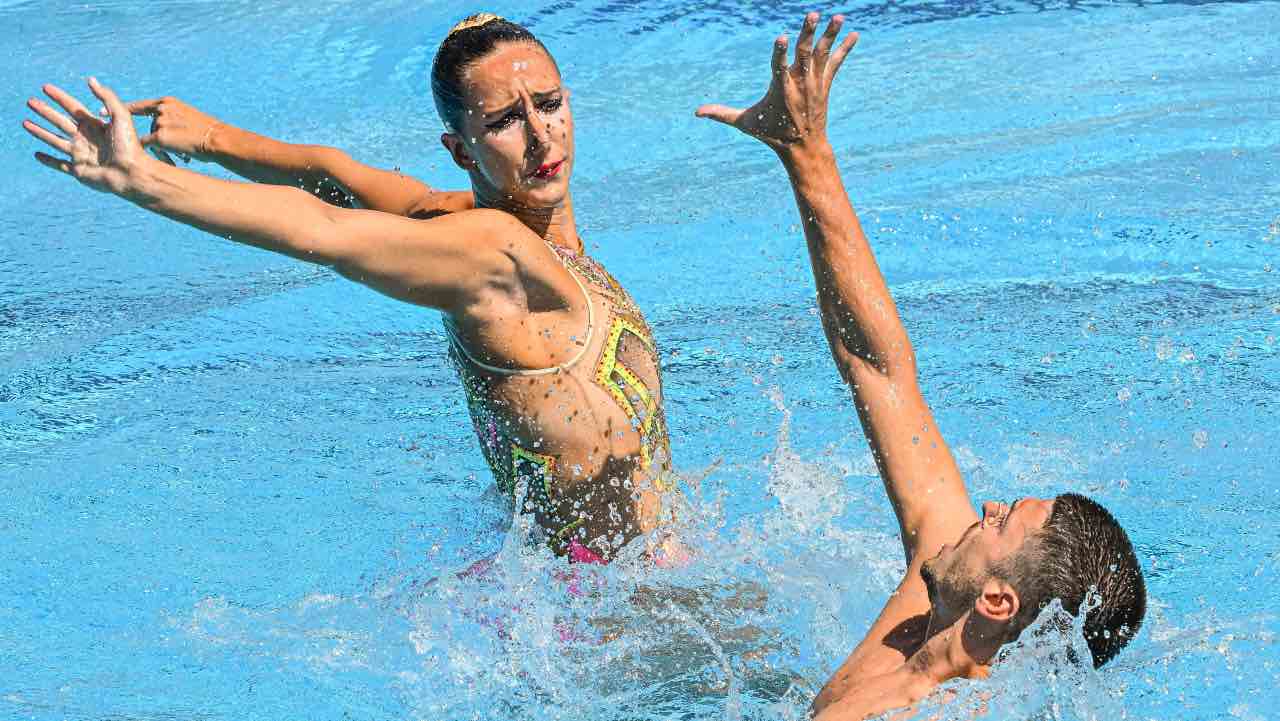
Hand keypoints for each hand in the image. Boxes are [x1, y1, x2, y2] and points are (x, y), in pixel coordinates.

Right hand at [23, 78, 154, 194]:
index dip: (59, 97)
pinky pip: (59, 164)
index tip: (45, 87)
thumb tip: (91, 80)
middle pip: (60, 121)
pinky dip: (48, 160)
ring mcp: (80, 154)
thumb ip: (107, 97)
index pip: (72, 107)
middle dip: (45, 112)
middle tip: (30, 101)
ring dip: (40, 132)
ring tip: (25, 123)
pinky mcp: (78, 170)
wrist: (131, 173)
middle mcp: (85, 139)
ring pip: (54, 140)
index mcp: (95, 125)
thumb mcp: (121, 116)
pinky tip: (37, 154)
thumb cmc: (129, 145)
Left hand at [124, 95, 221, 162]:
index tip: (111, 112)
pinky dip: (158, 153)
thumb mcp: (190, 117)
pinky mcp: (158, 137)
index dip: (130, 110)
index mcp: (169, 102)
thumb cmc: (209, 132)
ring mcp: (159, 122)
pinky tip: (170, 158)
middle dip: (161, 137)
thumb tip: (169, 131)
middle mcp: (161, 109)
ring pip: (152, 138)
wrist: (216, 139)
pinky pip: (149, 146)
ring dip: (164, 147)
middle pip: (152, 126)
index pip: (144, 105)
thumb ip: (175, 118)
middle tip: (181, 146)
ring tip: (183, 152)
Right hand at [696, 13, 856, 152]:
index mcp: (780, 90)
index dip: (780, 53)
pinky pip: (836, 63)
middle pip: (804, 54)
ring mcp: (815, 83)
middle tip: (812, 14)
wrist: (803, 147)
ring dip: (830, 34)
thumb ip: (722, 114)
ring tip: (839, 15)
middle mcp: (800, 84)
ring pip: (823, 54)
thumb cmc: (771, 133)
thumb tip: (696, 113)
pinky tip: (855, 33)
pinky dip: (845, 48)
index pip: (779, 67)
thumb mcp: (746, 123)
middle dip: (808, 34)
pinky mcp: (825, 84)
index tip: (782, 37)